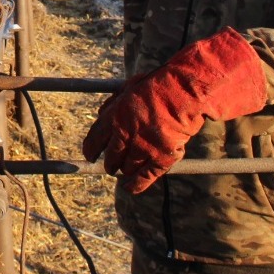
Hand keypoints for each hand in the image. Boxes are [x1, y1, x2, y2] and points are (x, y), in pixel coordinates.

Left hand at [81, 28, 266, 193]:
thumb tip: (101, 114)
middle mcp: (125, 135)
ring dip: (124, 169)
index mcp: (114, 117)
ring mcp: (143, 148)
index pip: (95, 140)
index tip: (90, 155)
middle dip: (110, 162)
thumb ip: (113, 103)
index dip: (91, 150)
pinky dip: (136, 184)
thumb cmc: (157, 85)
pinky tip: (130, 187)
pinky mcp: (160, 158)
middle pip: (110, 157)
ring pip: (126, 168)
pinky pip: (144, 177)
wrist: (183, 91)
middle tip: (111, 164)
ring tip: (125, 170)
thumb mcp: (128, 88)